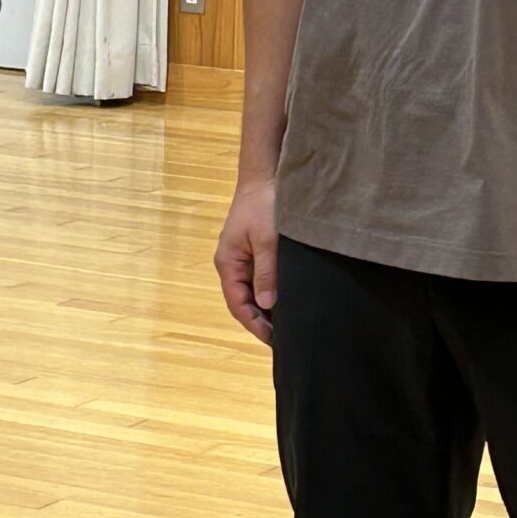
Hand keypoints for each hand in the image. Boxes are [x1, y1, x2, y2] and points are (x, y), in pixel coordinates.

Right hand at [216, 175, 279, 343]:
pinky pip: (259, 279)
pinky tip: (287, 300)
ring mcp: (242, 258)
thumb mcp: (267, 240)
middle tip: (286, 337)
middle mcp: (231, 264)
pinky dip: (270, 293)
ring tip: (288, 324)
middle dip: (261, 321)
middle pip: (243, 301)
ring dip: (267, 308)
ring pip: (252, 292)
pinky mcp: (254, 252)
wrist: (265, 177)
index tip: (274, 340)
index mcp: (228, 263)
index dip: (254, 324)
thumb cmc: (264, 206)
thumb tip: (267, 305)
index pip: (237, 304)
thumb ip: (267, 273)